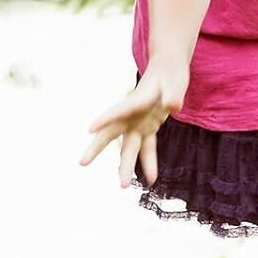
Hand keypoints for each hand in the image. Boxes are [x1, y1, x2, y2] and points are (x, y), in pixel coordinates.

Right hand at [80, 65, 186, 186]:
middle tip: (82, 163)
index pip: (119, 110)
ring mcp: (138, 123)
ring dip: (126, 166)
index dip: (105, 118)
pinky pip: (147, 148)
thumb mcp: (175, 81)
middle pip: (110, 133)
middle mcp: (132, 115)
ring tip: (122, 186)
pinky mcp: (148, 128)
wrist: (168, 71)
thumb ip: (173, 93)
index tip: (90, 128)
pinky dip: (149, 163)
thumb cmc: (171, 73)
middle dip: (97, 148)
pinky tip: (152, 180)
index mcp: (136, 100)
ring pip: (128, 147)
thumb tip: (173, 106)